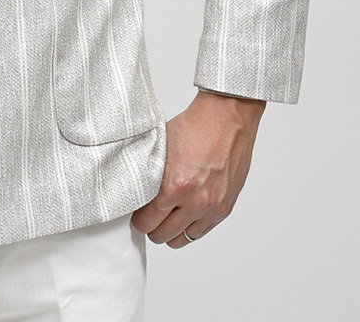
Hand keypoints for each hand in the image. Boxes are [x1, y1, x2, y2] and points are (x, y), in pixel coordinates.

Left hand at [131, 89, 265, 247]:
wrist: (226, 119)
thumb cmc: (193, 127)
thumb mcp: (160, 147)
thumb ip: (148, 172)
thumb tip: (132, 188)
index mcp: (174, 185)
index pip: (145, 222)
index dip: (137, 218)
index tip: (137, 211)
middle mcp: (195, 201)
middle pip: (161, 235)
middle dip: (151, 226)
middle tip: (149, 214)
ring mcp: (212, 207)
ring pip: (181, 239)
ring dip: (170, 230)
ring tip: (166, 215)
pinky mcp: (225, 208)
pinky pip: (200, 232)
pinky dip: (189, 227)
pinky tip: (183, 212)